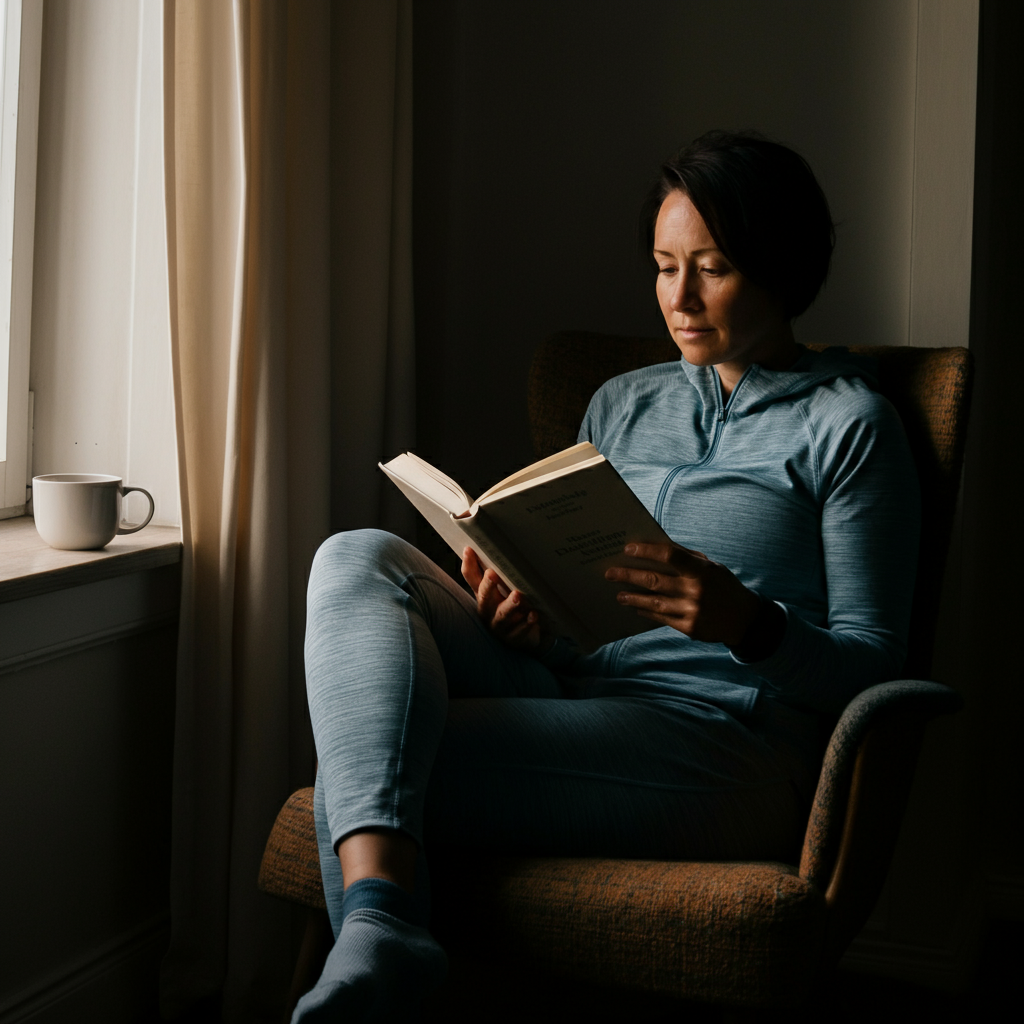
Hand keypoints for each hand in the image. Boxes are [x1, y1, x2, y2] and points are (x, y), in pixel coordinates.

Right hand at [461, 548, 550, 652]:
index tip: (469, 550)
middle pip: (484, 598)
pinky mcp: (514, 637)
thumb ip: (493, 572)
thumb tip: (486, 547)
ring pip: (502, 616)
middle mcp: (487, 610)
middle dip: (488, 586)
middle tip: (492, 574)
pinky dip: (526, 624)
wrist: (524, 636)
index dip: (469, 565)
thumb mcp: (500, 589)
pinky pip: (519, 631)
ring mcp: (500, 626)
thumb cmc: (508, 607)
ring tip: (517, 597)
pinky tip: (533, 615)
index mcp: (482, 595)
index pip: (471, 578)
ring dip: (509, 606)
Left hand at [604, 542, 759, 645]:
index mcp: (702, 571)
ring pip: (654, 602)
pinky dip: (647, 612)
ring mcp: (691, 611)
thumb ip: (687, 558)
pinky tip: (636, 608)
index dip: (647, 551)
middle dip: (628, 575)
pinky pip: (661, 618)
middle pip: (655, 580)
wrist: (745, 619)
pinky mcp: (689, 628)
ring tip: (618, 594)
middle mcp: (696, 591)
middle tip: (610, 573)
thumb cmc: (723, 586)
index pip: (670, 556)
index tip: (628, 549)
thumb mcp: (711, 567)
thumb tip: (656, 547)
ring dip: (632, 598)